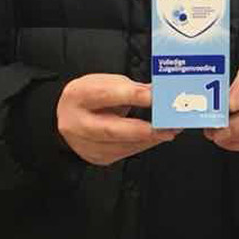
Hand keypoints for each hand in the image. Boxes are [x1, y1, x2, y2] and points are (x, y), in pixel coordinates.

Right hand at [57, 74, 177, 165]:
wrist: (68, 116)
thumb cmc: (90, 96)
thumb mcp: (107, 82)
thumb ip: (132, 88)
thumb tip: (158, 92)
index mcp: (78, 96)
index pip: (106, 95)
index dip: (132, 96)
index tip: (155, 96)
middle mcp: (77, 123)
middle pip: (111, 129)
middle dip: (143, 129)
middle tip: (167, 125)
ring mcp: (85, 144)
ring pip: (120, 146)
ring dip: (149, 139)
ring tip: (170, 130)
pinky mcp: (96, 157)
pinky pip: (124, 153)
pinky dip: (143, 144)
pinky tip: (156, 137)